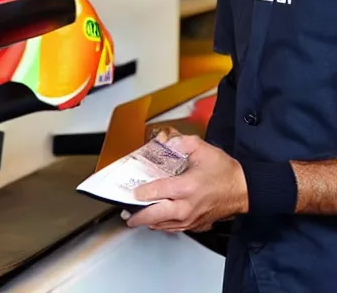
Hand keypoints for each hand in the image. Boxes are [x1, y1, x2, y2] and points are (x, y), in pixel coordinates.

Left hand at [124, 135, 247, 233]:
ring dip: (149, 222)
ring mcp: (192, 219)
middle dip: (139, 216)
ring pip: (164, 225)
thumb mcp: (203, 149)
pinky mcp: (197, 225)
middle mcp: (187, 206)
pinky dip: (163, 225)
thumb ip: (182, 143)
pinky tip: (158, 221)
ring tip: (137, 218)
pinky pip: (175, 228)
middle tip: (127, 214)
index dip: (143, 192)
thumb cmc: (225, 171)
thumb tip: (166, 142)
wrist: (245, 190)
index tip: (133, 191)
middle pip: (156, 215)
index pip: (158, 191)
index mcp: (187, 187)